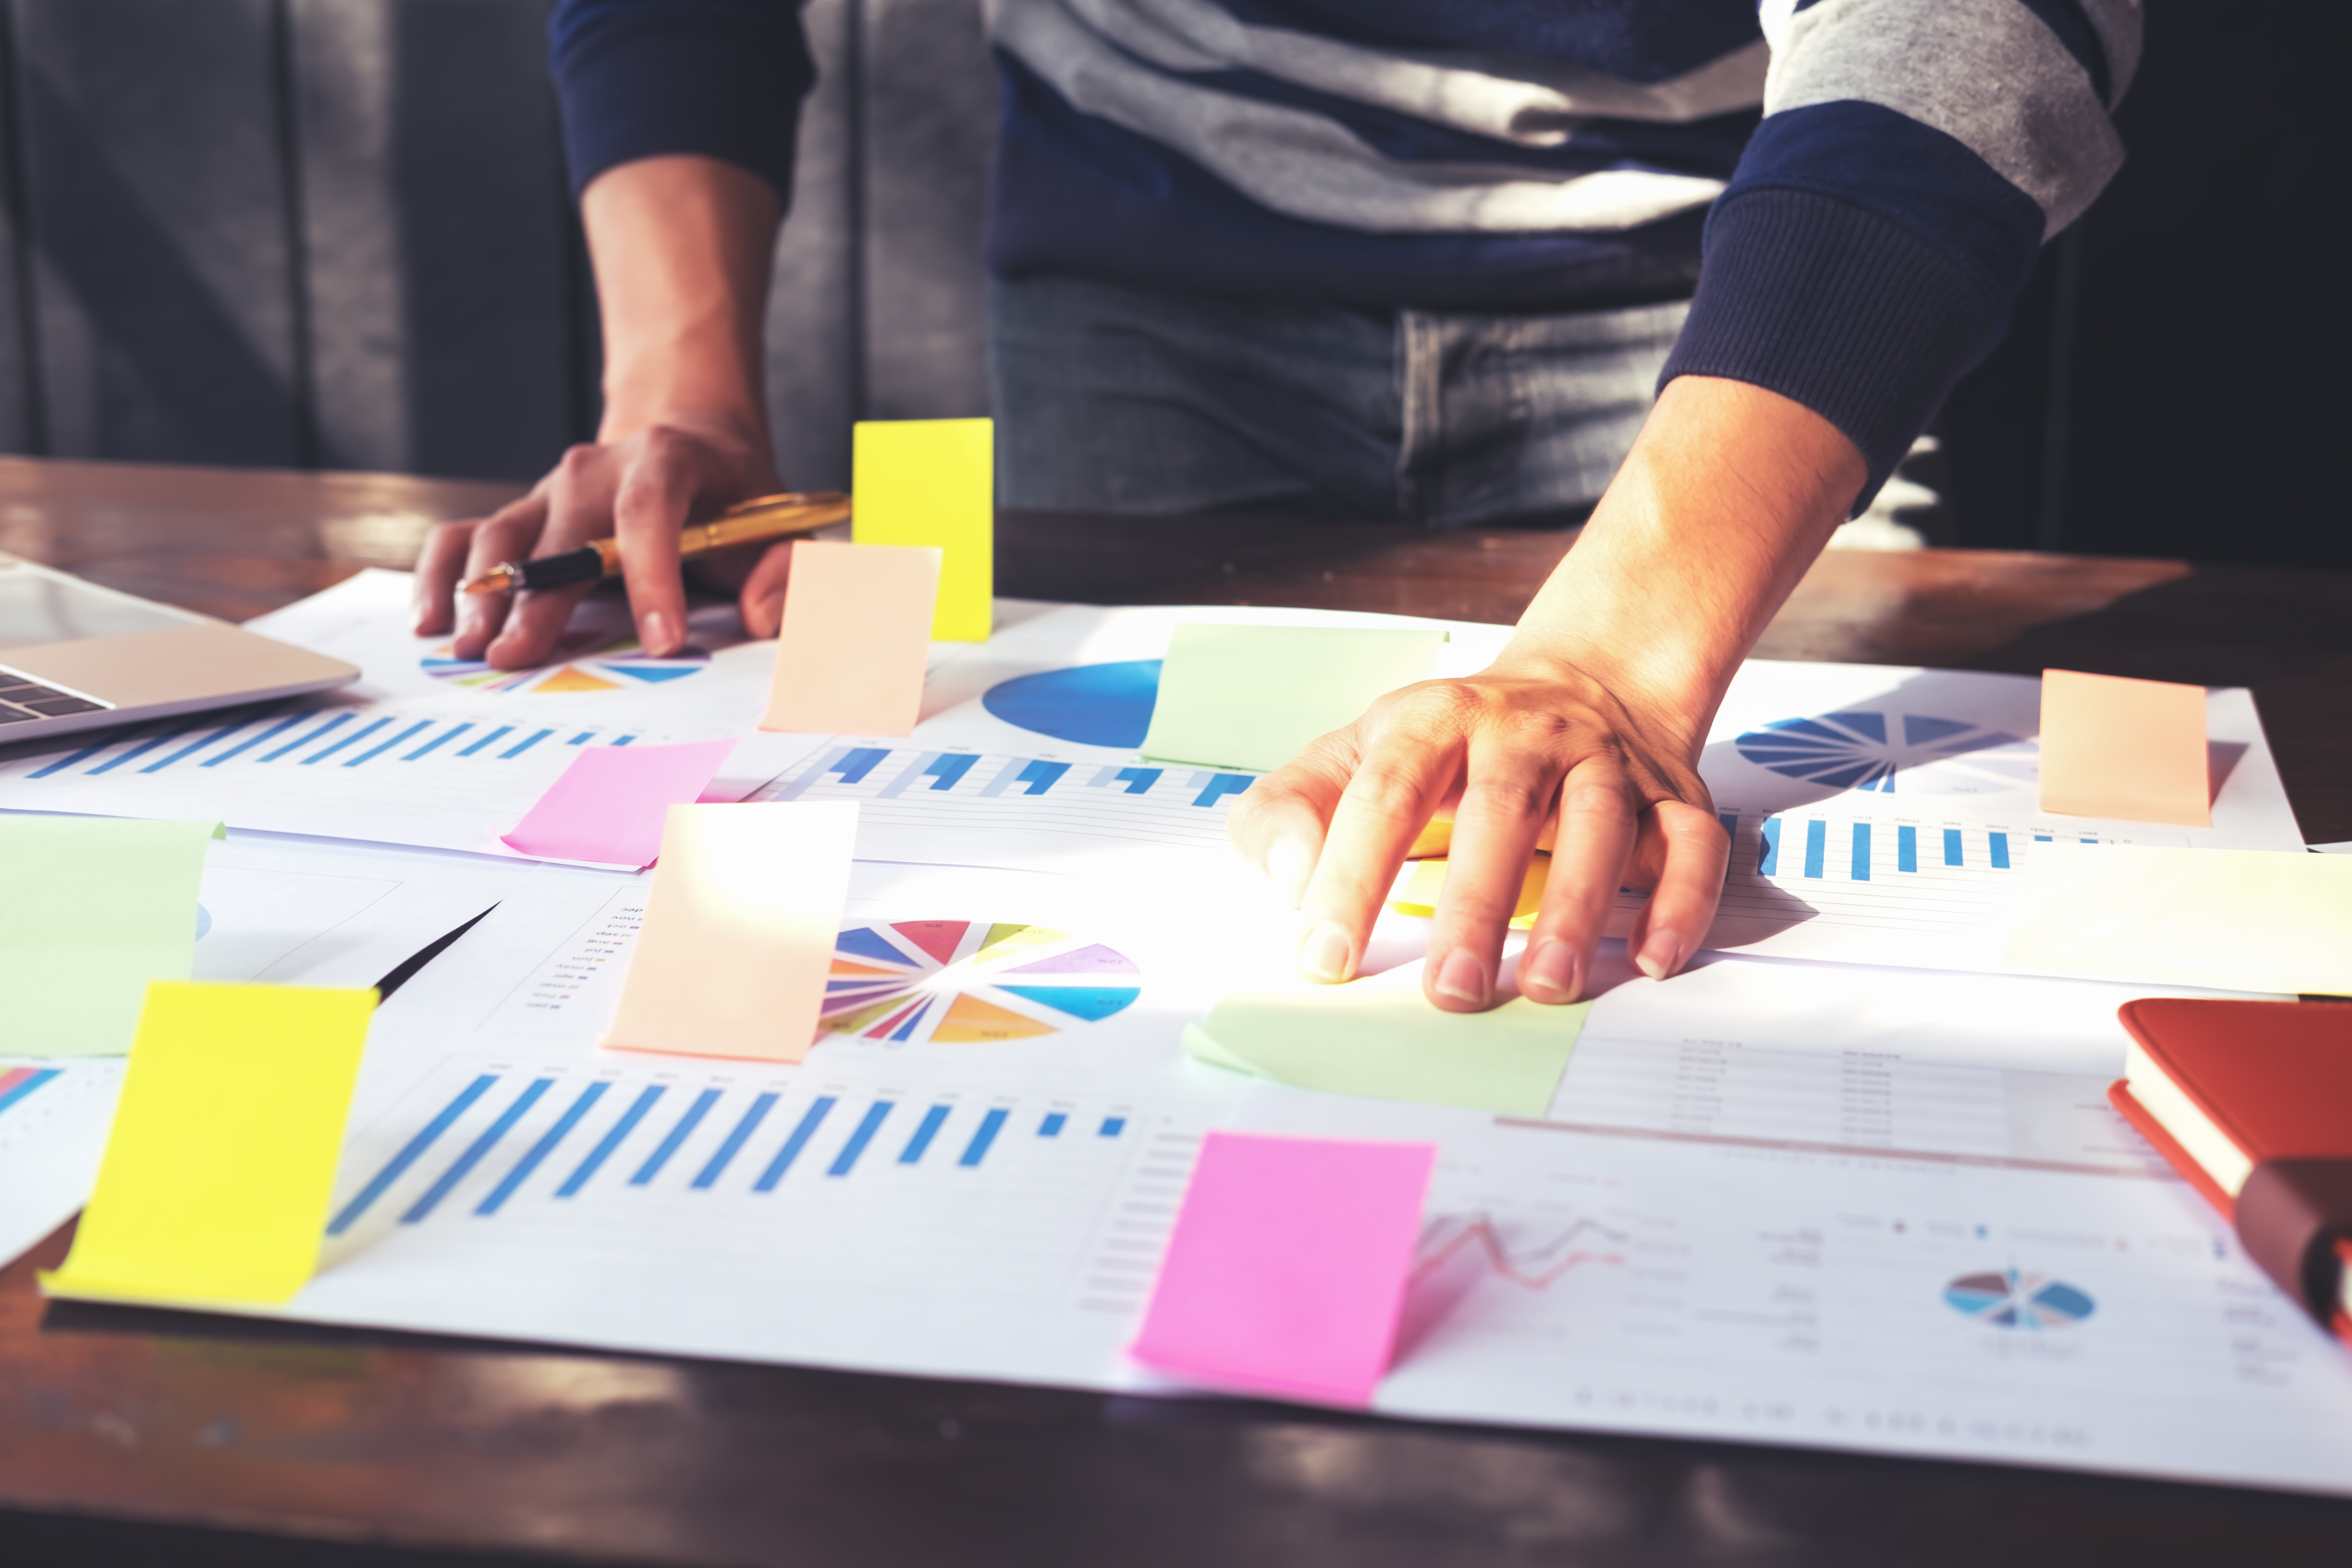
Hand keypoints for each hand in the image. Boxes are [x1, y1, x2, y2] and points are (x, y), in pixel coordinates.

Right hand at [412, 418, 784, 668]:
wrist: (684, 442)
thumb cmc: (732, 501)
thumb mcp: (779, 527)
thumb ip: (786, 571)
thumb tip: (758, 616)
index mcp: (667, 459)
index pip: (651, 509)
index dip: (655, 573)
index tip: (664, 639)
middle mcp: (595, 469)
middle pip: (562, 534)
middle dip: (540, 599)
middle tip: (518, 657)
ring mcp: (548, 492)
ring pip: (502, 535)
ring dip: (481, 592)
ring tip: (472, 648)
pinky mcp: (520, 515)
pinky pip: (463, 536)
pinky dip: (441, 573)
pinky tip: (429, 621)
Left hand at [1225, 375, 1869, 1010]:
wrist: (1580, 682)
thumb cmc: (1443, 748)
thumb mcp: (1347, 758)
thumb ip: (1289, 812)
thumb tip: (1291, 879)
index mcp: (1431, 722)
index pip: (1385, 796)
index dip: (1351, 877)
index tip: (1324, 959)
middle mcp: (1524, 733)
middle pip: (1500, 813)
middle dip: (1474, 907)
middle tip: (1451, 992)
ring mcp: (1604, 762)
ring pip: (1599, 828)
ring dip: (1575, 910)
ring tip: (1545, 987)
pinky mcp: (1670, 795)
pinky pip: (1690, 846)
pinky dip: (1680, 903)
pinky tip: (1651, 959)